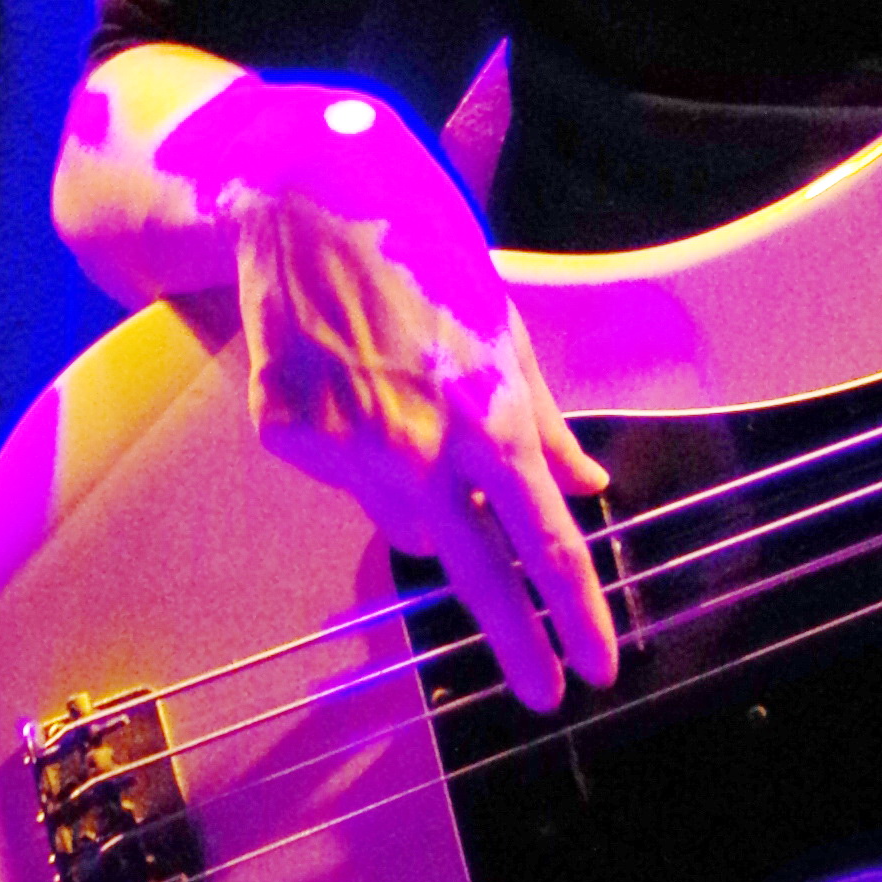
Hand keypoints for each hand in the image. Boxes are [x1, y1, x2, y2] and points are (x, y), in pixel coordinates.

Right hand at [155, 78, 619, 711]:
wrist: (295, 190)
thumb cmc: (419, 241)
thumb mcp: (503, 321)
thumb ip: (543, 416)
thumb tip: (587, 483)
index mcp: (485, 413)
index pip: (546, 539)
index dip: (574, 611)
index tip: (596, 669)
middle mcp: (416, 444)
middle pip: (477, 572)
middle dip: (515, 640)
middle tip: (542, 691)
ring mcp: (341, 446)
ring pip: (407, 521)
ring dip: (432, 505)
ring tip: (418, 416)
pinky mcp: (286, 436)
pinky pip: (345, 478)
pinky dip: (363, 453)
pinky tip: (354, 382)